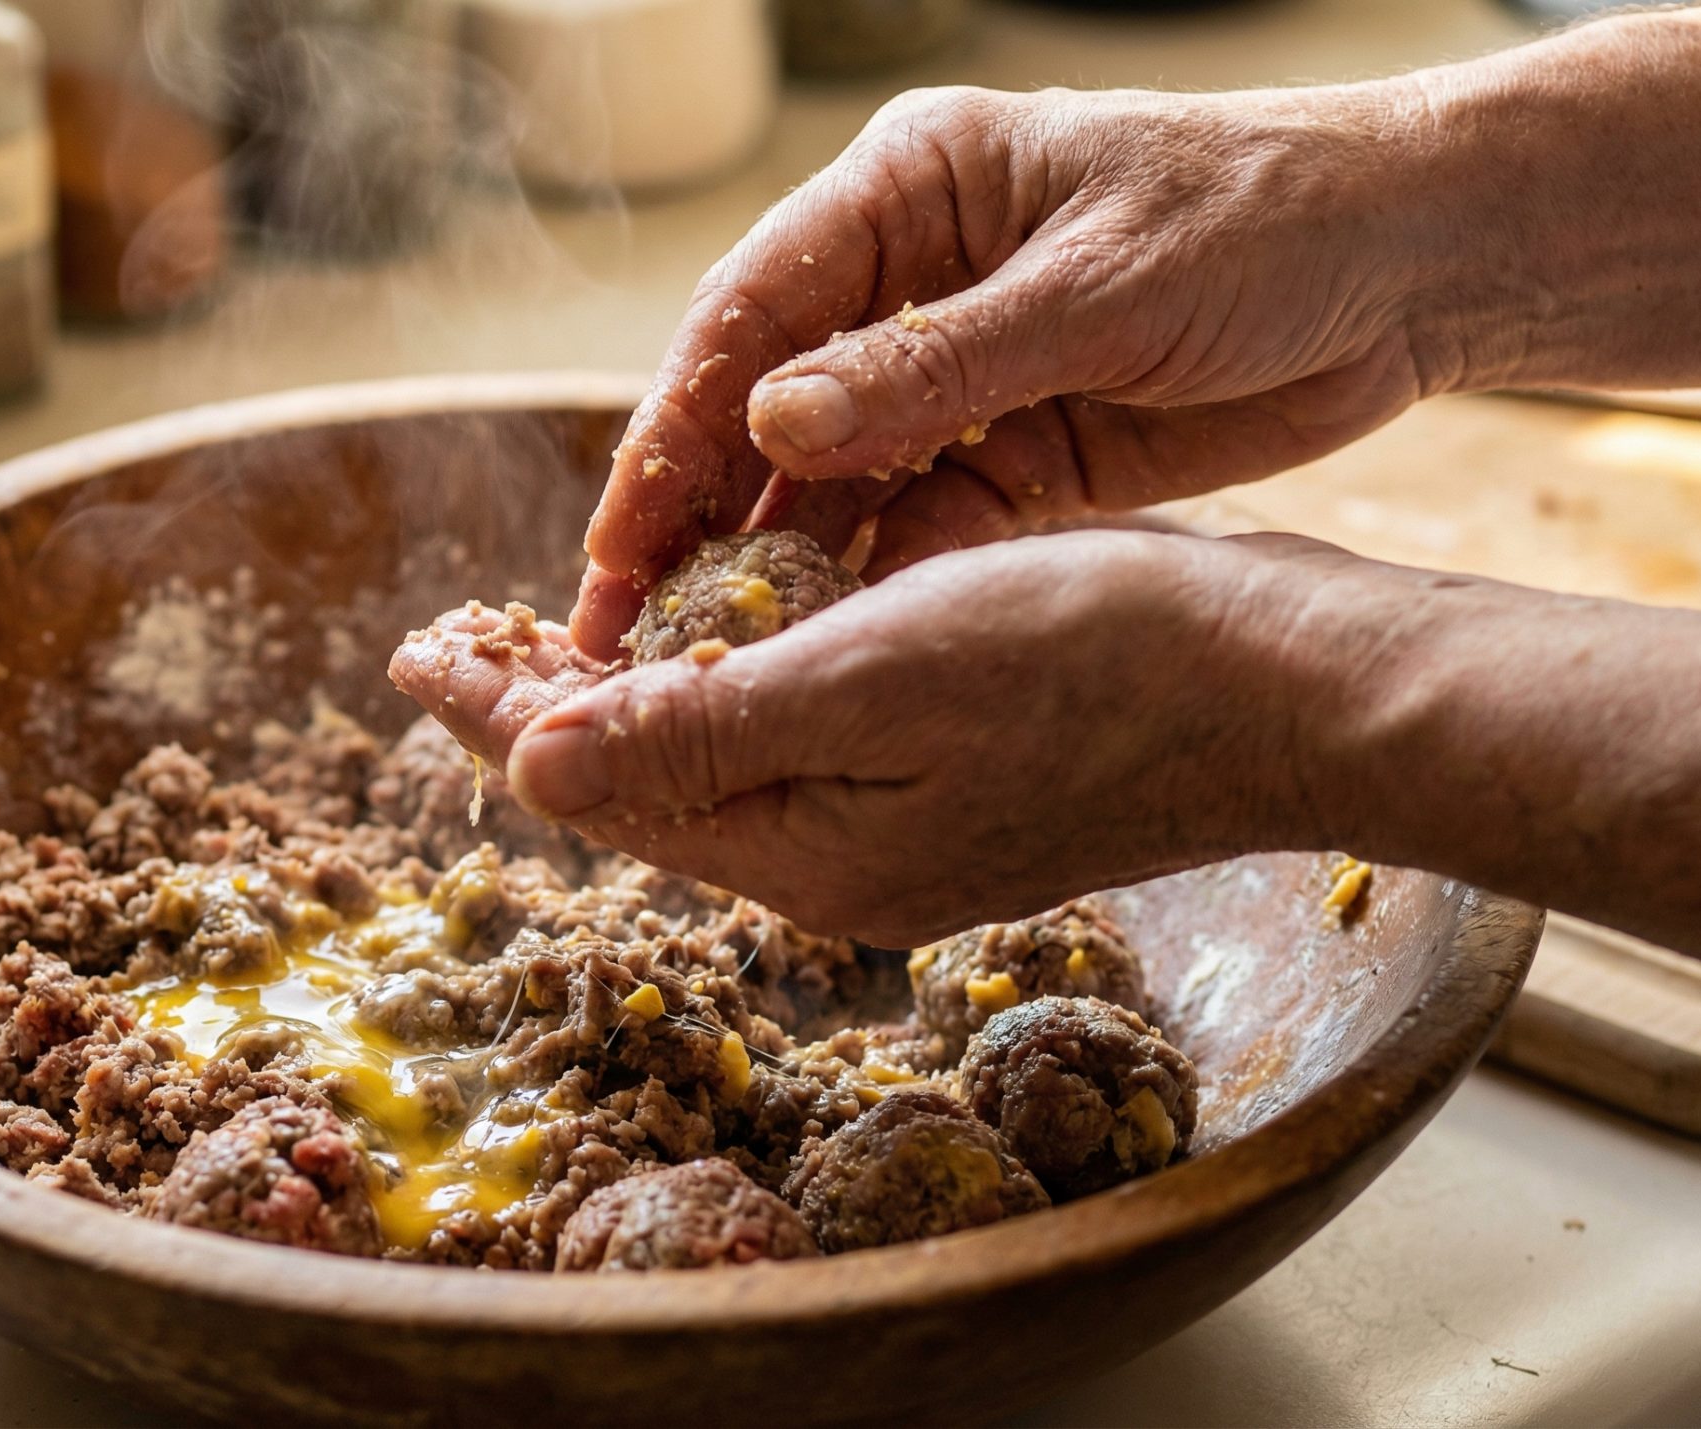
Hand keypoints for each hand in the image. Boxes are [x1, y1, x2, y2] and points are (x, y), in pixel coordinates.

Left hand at [395, 530, 1337, 946]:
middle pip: (646, 787)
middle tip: (447, 641)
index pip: (604, 786)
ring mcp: (900, 829)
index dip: (499, 717)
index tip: (409, 652)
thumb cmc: (1101, 665)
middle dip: (543, 713)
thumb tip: (529, 773)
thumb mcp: (878, 680)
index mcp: (805, 854)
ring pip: (715, 764)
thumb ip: (699, 733)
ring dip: (625, 700)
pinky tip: (705, 640)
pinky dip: (722, 688)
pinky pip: (792, 742)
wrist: (1291, 688)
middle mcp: (840, 861)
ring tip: (539, 641)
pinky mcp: (952, 783)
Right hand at [571, 79, 1444, 658]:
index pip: (752, 310)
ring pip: (828, 483)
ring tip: (701, 669)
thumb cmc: (1266, 221)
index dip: (673, 427)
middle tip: (622, 635)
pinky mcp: (1012, 453)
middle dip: (693, 520)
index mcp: (909, 192)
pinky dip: (872, 590)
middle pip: (764, 409)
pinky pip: (915, 529)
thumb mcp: (1100, 288)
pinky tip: (820, 657)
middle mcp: (908, 282)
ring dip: (770, 571)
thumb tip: (773, 423)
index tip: (620, 537)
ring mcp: (957, 375)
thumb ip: (938, 363)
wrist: (1413, 268)